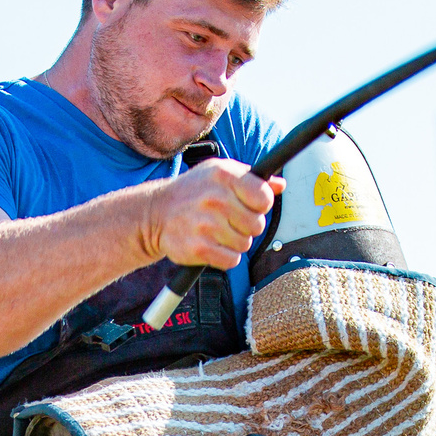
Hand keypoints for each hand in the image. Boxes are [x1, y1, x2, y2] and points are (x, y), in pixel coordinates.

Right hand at [148, 160, 281, 270]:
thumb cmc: (194, 191)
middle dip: (247, 226)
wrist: (155, 213)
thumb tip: (280, 185)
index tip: (250, 205)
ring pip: (244, 244)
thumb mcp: (220, 174)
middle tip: (229, 220)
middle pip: (257, 225)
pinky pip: (231, 260)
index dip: (261, 205)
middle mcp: (215, 198)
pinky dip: (225, 257)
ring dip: (234, 242)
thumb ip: (252, 179)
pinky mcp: (199, 249)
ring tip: (216, 231)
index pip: (264, 197)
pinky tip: (212, 245)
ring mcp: (206, 225)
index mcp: (223, 175)